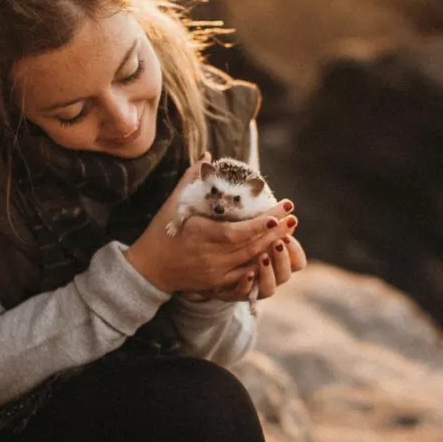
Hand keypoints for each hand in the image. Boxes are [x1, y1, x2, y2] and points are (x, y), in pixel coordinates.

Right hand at [125, 155, 294, 293]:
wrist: (150, 269)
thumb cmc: (162, 231)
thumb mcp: (175, 202)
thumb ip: (192, 178)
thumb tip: (208, 156)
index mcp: (202, 236)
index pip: (241, 231)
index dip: (264, 223)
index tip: (282, 209)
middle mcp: (212, 258)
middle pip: (253, 247)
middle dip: (276, 232)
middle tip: (292, 216)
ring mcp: (216, 274)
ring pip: (252, 261)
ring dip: (272, 247)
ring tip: (287, 230)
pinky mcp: (217, 285)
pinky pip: (246, 275)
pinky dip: (260, 263)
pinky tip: (272, 251)